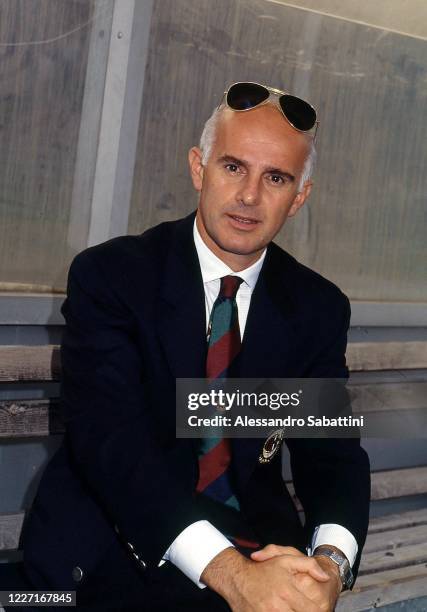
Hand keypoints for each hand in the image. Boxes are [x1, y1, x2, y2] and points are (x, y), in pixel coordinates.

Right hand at [201, 546, 329, 610]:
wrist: (237, 578)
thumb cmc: (264, 570)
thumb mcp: (286, 559)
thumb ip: (309, 565)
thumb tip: (326, 577)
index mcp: (287, 592)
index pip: (311, 611)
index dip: (319, 611)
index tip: (319, 609)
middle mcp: (277, 606)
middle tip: (302, 607)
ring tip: (291, 608)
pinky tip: (281, 611)